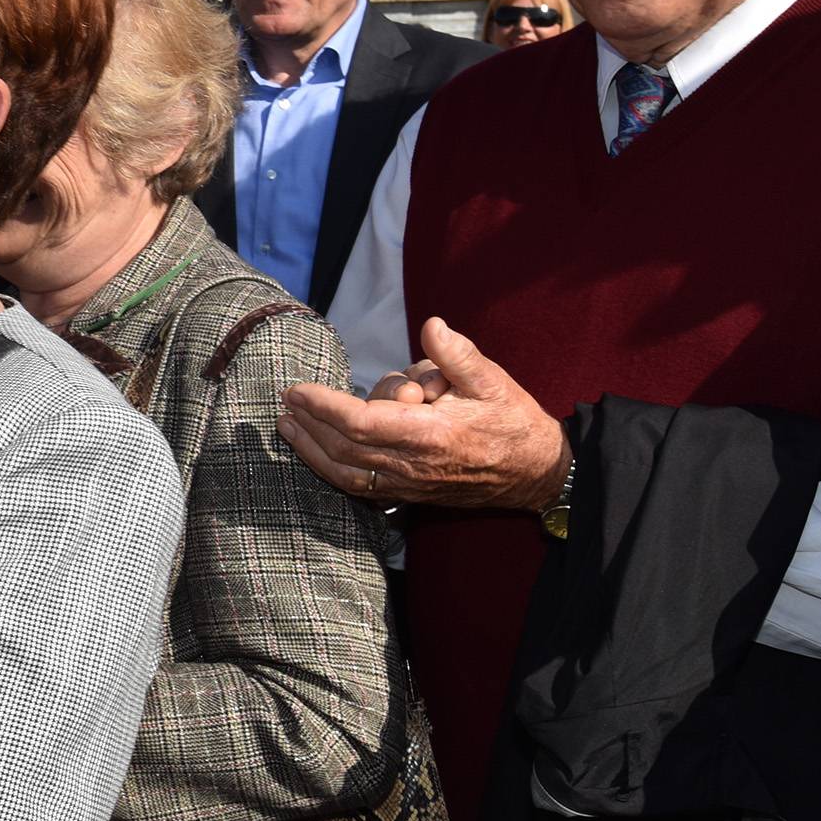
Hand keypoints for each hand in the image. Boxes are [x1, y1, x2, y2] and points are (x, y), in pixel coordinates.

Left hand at [280, 315, 570, 509]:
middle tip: (285, 401)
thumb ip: (457, 354)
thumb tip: (430, 326)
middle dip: (309, 424)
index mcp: (430, 434)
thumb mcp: (491, 379)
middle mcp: (412, 465)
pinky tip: (313, 453)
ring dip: (311, 450)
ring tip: (287, 426)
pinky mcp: (407, 494)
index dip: (323, 406)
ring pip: (345, 473)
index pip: (361, 423)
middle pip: (343, 448)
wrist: (535, 472)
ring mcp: (407, 484)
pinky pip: (358, 487)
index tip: (297, 389)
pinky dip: (330, 470)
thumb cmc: (513, 422)